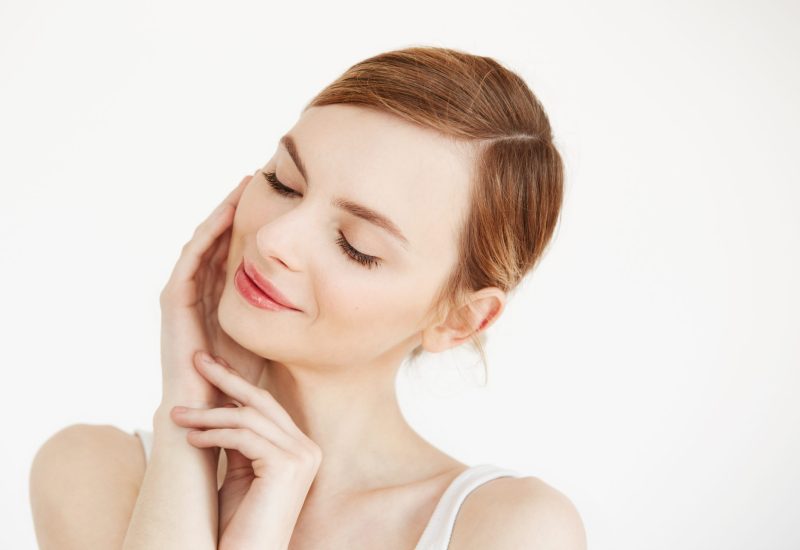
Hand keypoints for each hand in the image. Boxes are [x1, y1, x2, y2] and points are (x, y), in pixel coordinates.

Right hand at [158, 174, 264, 406]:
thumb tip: (322, 293)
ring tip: (245, 185)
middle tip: (260, 177)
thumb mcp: (270, 339)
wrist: (213, 416)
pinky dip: (206, 235)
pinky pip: (190, 260)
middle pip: (220, 240)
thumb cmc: (243, 384)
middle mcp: (202, 294)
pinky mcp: (175, 304)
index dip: (254, 224)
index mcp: (221, 300)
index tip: (280, 198)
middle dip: (238, 209)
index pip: (236, 251)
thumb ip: (282, 315)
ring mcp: (186, 298)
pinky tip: (226, 214)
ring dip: (222, 213)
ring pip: (204, 243)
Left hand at [170, 351, 322, 549]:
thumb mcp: (239, 471)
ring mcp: (302, 457)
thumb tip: (218, 403)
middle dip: (226, 378)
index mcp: (299, 448)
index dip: (236, 383)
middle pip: (261, 401)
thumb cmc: (239, 525)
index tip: (208, 366)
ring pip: (248, 417)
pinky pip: (244, 437)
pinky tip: (191, 439)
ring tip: (176, 415)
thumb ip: (238, 439)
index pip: (266, 406)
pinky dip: (213, 434)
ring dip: (207, 413)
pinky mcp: (288, 466)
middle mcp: (307, 449)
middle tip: (195, 360)